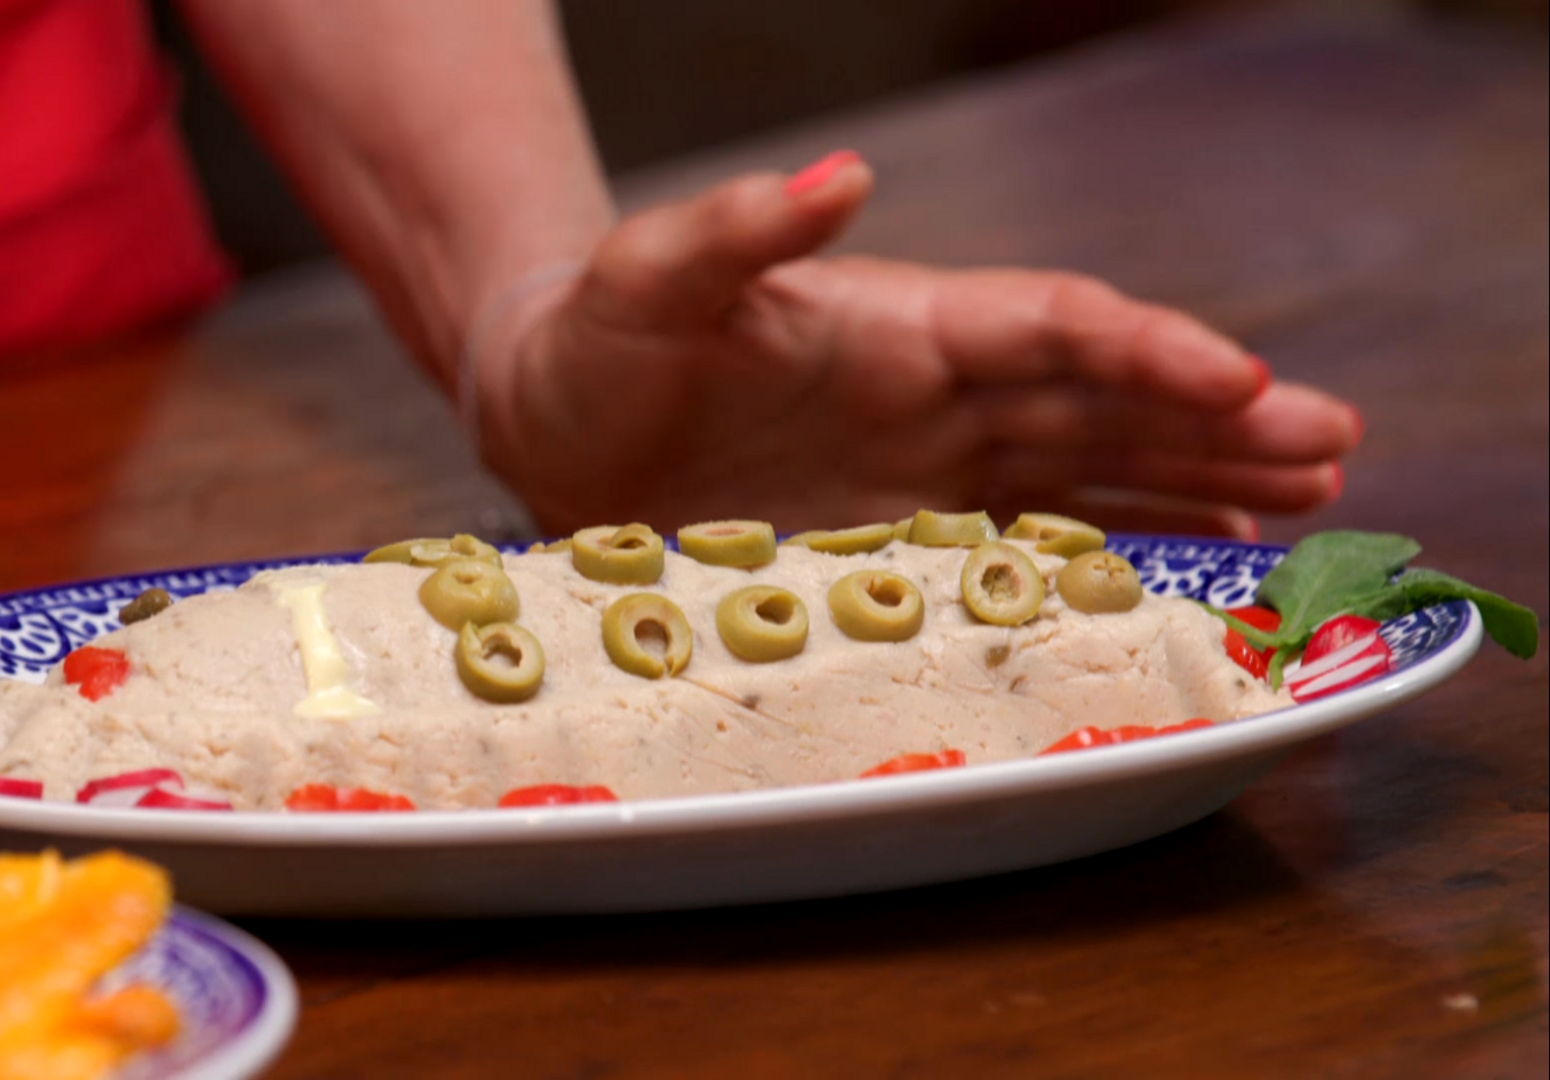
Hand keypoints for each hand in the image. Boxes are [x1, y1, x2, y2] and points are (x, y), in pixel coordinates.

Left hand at [473, 151, 1360, 536]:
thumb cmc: (598, 340)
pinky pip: (1032, 539)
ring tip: (1312, 499)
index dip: (1146, 349)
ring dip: (1199, 478)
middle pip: (1103, 395)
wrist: (556, 420)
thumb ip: (736, 232)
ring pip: (1091, 464)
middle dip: (1217, 418)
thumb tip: (839, 176)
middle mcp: (937, 392)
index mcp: (901, 323)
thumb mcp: (649, 280)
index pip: (1052, 325)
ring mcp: (929, 464)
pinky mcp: (903, 533)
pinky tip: (1202, 557)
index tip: (1241, 380)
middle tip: (1336, 447)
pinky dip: (1118, 545)